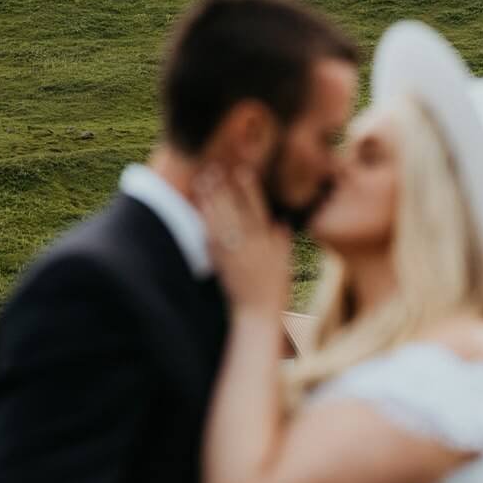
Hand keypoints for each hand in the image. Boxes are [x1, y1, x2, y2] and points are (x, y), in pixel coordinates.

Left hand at [196, 165, 292, 315]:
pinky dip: (204, 221)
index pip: (257, 207)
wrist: (257, 312)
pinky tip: (198, 209)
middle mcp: (249, 242)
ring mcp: (233, 251)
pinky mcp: (220, 262)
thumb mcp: (285, 263)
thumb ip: (282, 241)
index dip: (248, 188)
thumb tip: (281, 223)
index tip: (242, 171)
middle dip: (223, 188)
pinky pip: (210, 238)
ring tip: (202, 183)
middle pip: (233, 208)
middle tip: (213, 170)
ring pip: (219, 219)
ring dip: (210, 199)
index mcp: (267, 239)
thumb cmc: (275, 288)